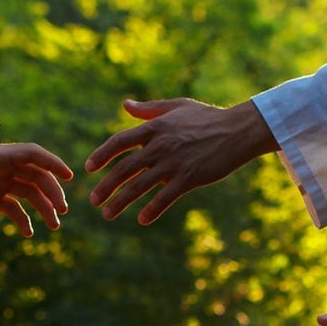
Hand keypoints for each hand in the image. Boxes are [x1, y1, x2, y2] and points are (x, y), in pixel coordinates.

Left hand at [0, 123, 73, 235]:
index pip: (32, 155)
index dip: (52, 163)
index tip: (70, 177)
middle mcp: (0, 168)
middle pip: (36, 176)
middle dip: (52, 192)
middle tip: (63, 212)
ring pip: (28, 194)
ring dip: (44, 208)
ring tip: (55, 226)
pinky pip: (13, 209)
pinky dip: (24, 220)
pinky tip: (30, 233)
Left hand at [85, 97, 278, 224]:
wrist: (238, 131)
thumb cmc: (208, 118)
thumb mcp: (177, 107)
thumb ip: (149, 109)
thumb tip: (125, 105)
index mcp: (155, 127)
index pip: (119, 142)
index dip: (101, 155)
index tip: (88, 168)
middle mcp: (160, 145)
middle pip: (124, 168)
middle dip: (106, 186)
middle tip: (93, 200)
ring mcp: (173, 163)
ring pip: (139, 186)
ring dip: (120, 202)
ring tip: (107, 214)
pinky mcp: (189, 178)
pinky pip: (165, 198)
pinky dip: (152, 210)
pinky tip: (141, 220)